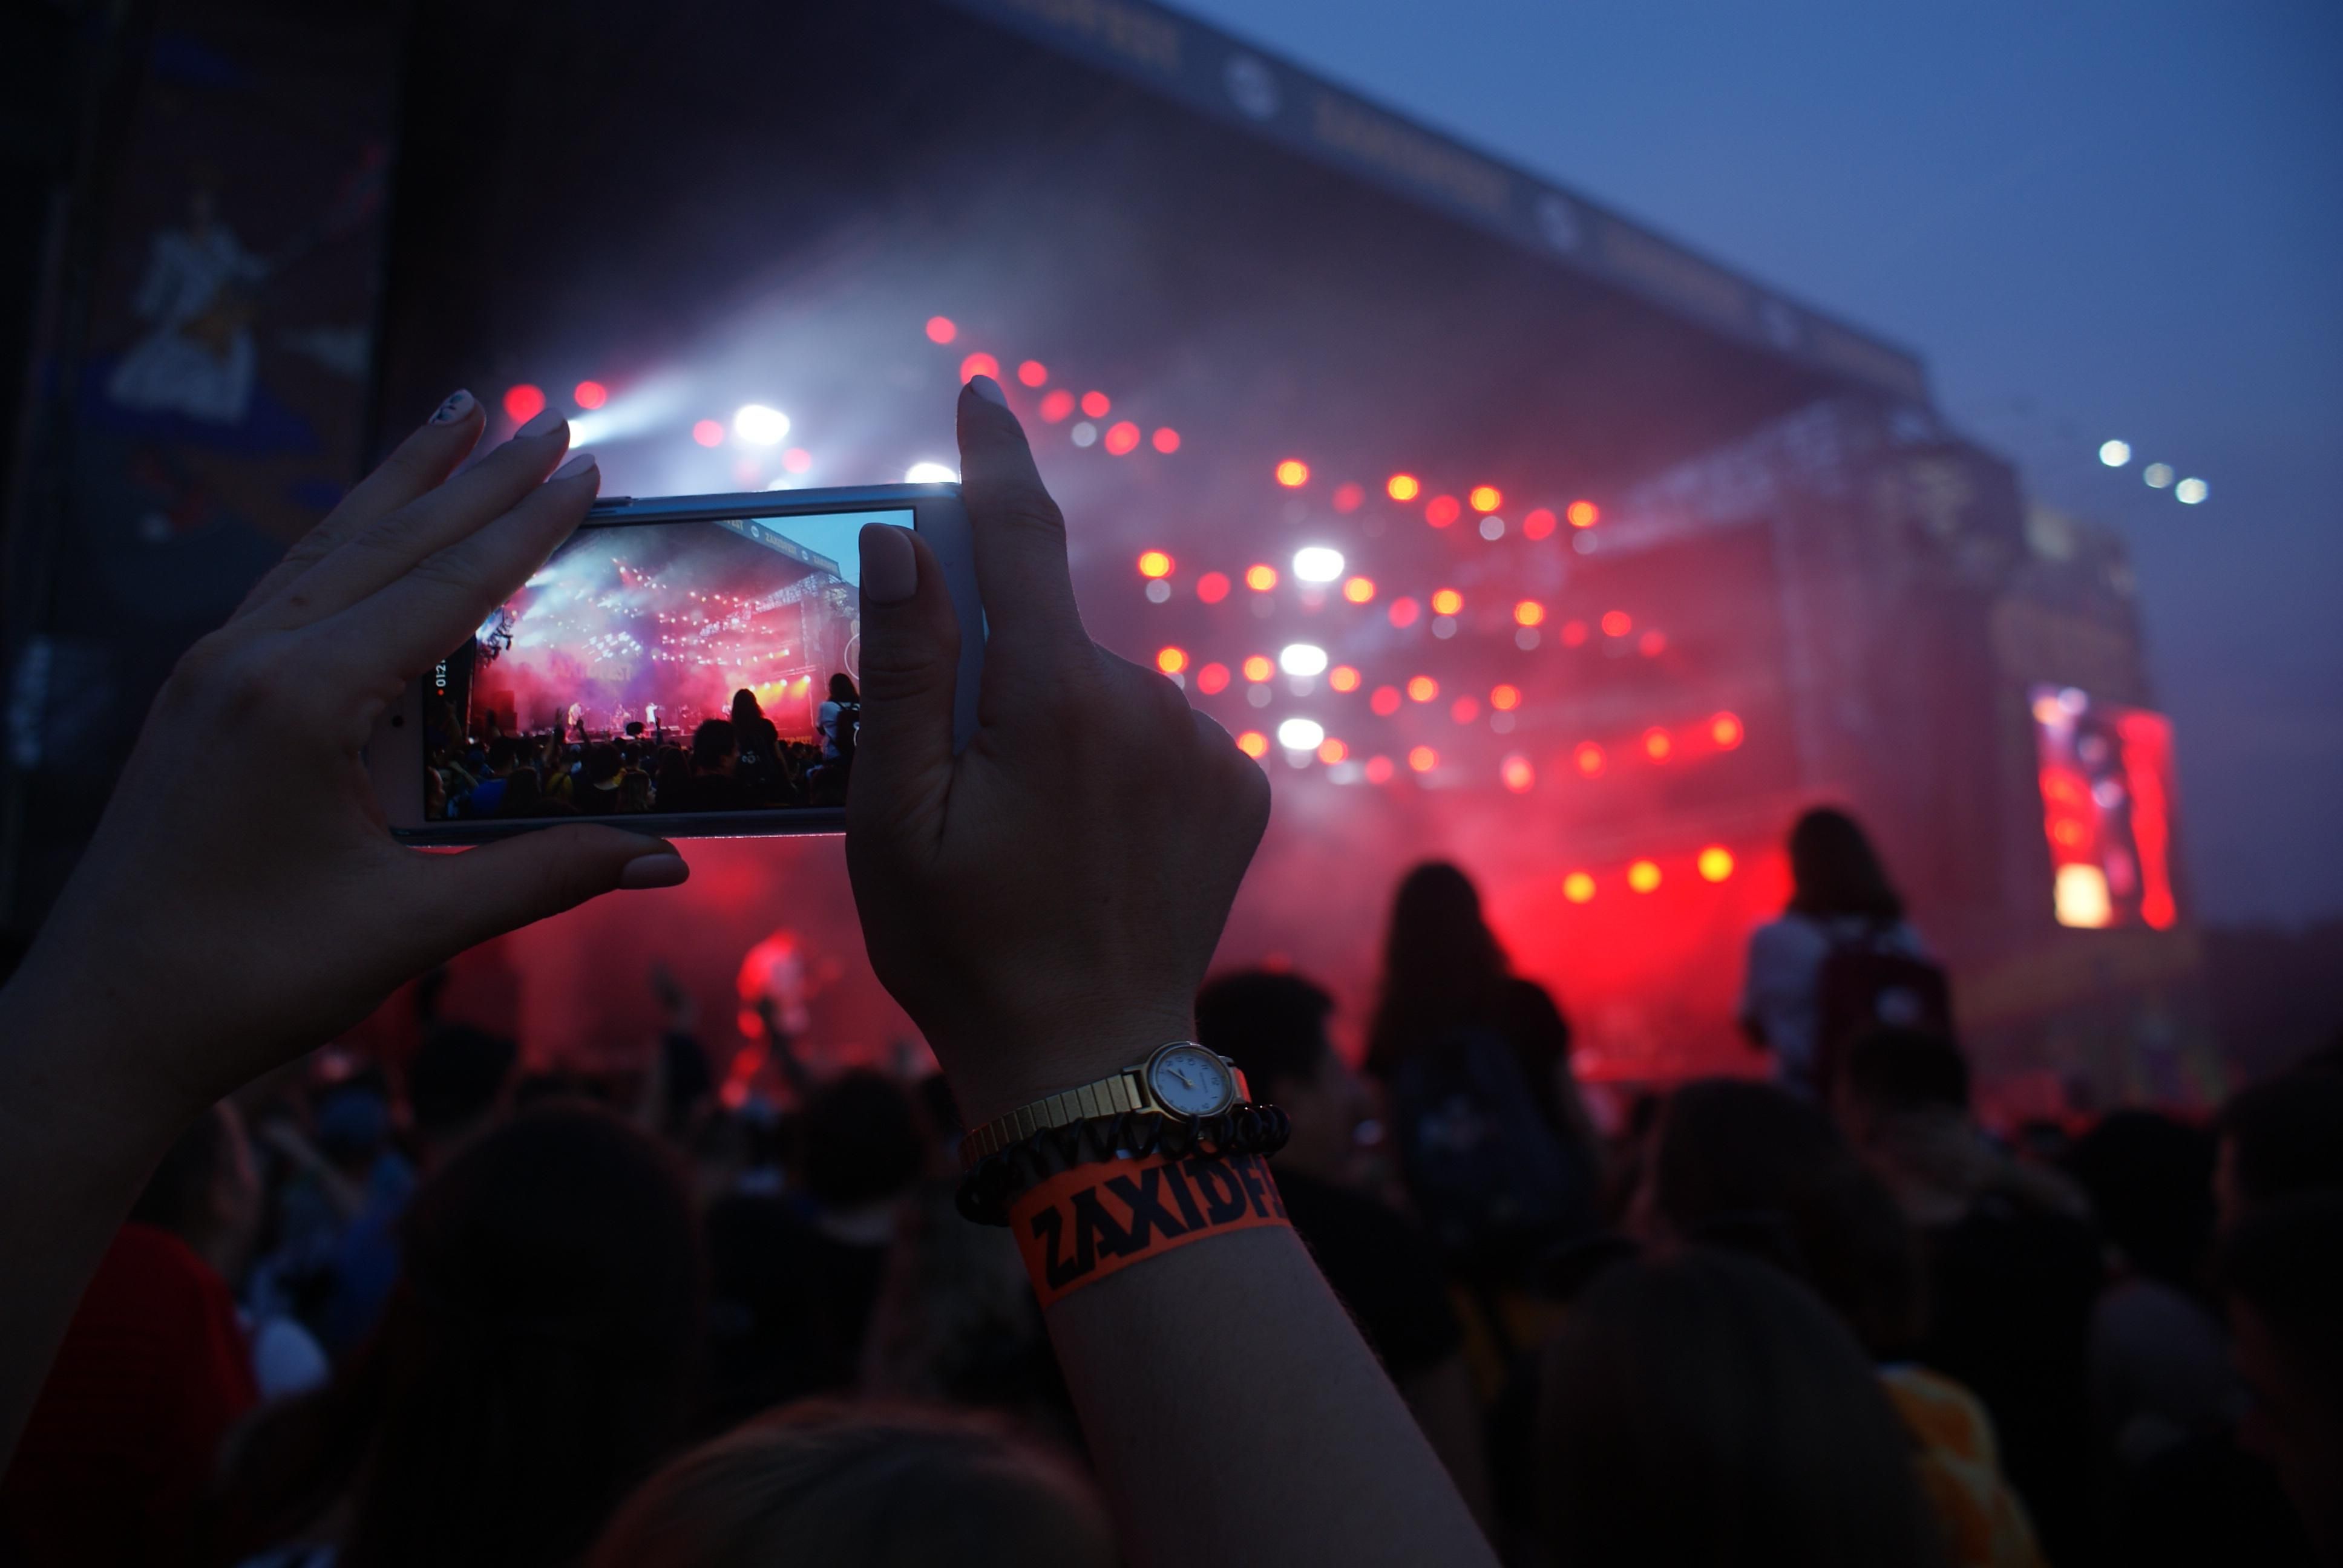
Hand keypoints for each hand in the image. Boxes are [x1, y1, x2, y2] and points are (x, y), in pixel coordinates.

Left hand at [5, 393, 687, 1133]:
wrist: (98, 1025)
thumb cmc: (243, 979)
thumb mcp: (406, 929)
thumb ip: (539, 878)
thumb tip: (665, 860)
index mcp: (300, 700)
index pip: (440, 590)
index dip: (522, 527)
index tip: (582, 465)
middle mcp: (247, 660)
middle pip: (384, 543)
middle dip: (473, 477)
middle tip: (545, 418)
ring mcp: (211, 672)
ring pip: (325, 549)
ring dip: (402, 485)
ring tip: (459, 419)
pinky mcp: (197, 697)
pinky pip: (287, 589)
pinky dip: (346, 540)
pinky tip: (372, 525)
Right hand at [845, 378, 1270, 1126]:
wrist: (1088, 1063)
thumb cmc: (965, 949)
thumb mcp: (896, 816)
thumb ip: (907, 668)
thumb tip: (907, 535)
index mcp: (1054, 701)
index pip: (1021, 537)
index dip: (994, 459)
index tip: (982, 395)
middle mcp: (1148, 703)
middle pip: (1051, 636)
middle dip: (1001, 677)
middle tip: (965, 792)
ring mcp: (1206, 746)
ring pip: (1103, 690)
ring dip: (1059, 726)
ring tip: (1032, 840)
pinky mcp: (1240, 787)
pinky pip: (1159, 735)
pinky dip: (1117, 762)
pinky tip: (1093, 844)